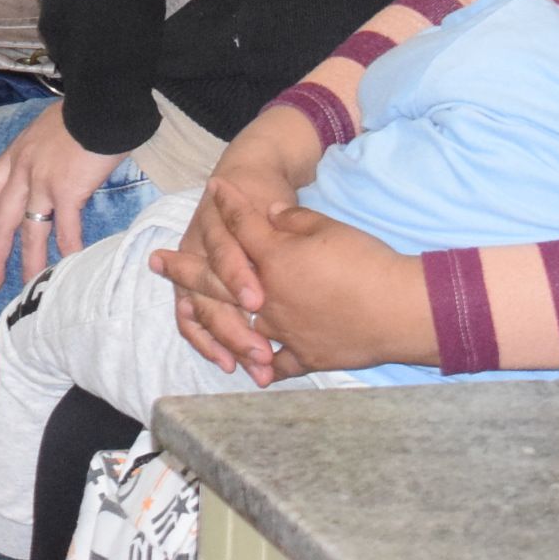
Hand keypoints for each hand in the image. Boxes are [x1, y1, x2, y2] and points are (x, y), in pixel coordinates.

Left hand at [0, 101, 123, 293]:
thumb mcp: (44, 131)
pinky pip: (65, 229)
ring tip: (28, 286)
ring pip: (30, 231)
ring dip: (29, 262)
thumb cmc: (80, 113)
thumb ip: (38, 154)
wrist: (100, 101)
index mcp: (13, 156)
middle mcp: (22, 170)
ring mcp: (42, 181)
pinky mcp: (68, 189)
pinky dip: (68, 250)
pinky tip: (70, 267)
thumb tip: (45, 170)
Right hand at [151, 162, 296, 374]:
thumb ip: (282, 221)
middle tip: (261, 353)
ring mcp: (193, 272)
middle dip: (234, 327)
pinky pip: (192, 323)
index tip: (257, 302)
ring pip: (198, 314)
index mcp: (217, 228)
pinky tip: (230, 364)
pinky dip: (209, 345)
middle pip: (208, 295)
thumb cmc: (262, 196)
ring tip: (255, 368)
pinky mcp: (194, 292)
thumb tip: (282, 227)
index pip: (224, 257)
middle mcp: (198, 251)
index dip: (237, 279)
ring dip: (224, 343)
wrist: (246, 181)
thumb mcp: (273, 204)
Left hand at [169, 203, 433, 379]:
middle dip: (184, 266)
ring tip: (190, 318)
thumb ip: (292, 221)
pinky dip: (265, 366)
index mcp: (273, 256)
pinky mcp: (305, 355)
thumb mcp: (328, 228)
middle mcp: (267, 294)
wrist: (401, 308)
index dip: (229, 203)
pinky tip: (253, 371)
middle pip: (217, 278)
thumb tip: (269, 213)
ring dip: (211, 323)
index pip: (243, 224)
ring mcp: (282, 329)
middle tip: (157, 260)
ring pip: (237, 325)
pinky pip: (277, 363)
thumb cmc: (367, 262)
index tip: (214, 188)